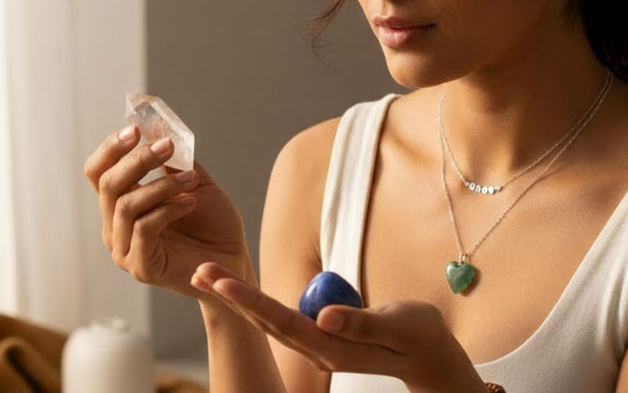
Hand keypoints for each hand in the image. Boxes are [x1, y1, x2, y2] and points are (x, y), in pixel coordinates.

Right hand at [83, 125, 254, 298]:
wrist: (232, 262)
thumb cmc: (213, 223)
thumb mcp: (195, 181)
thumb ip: (175, 160)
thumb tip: (159, 127)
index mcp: (121, 202)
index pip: (98, 171)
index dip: (111, 148)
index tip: (135, 129)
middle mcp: (115, 225)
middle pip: (108, 184)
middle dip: (138, 160)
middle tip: (167, 146)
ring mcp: (124, 249)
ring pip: (126, 205)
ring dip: (160, 185)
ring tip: (191, 179)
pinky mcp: (141, 267)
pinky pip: (143, 229)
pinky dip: (168, 210)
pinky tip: (191, 203)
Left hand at [190, 262, 487, 392]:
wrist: (429, 355)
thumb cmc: (418, 335)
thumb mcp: (398, 326)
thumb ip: (361, 322)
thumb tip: (324, 317)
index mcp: (331, 346)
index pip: (281, 320)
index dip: (249, 300)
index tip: (222, 282)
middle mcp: (317, 347)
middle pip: (264, 321)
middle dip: (230, 296)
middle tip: (199, 272)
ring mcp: (317, 342)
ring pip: (269, 320)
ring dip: (237, 299)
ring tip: (208, 277)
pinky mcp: (321, 334)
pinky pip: (282, 317)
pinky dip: (256, 303)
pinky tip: (240, 292)